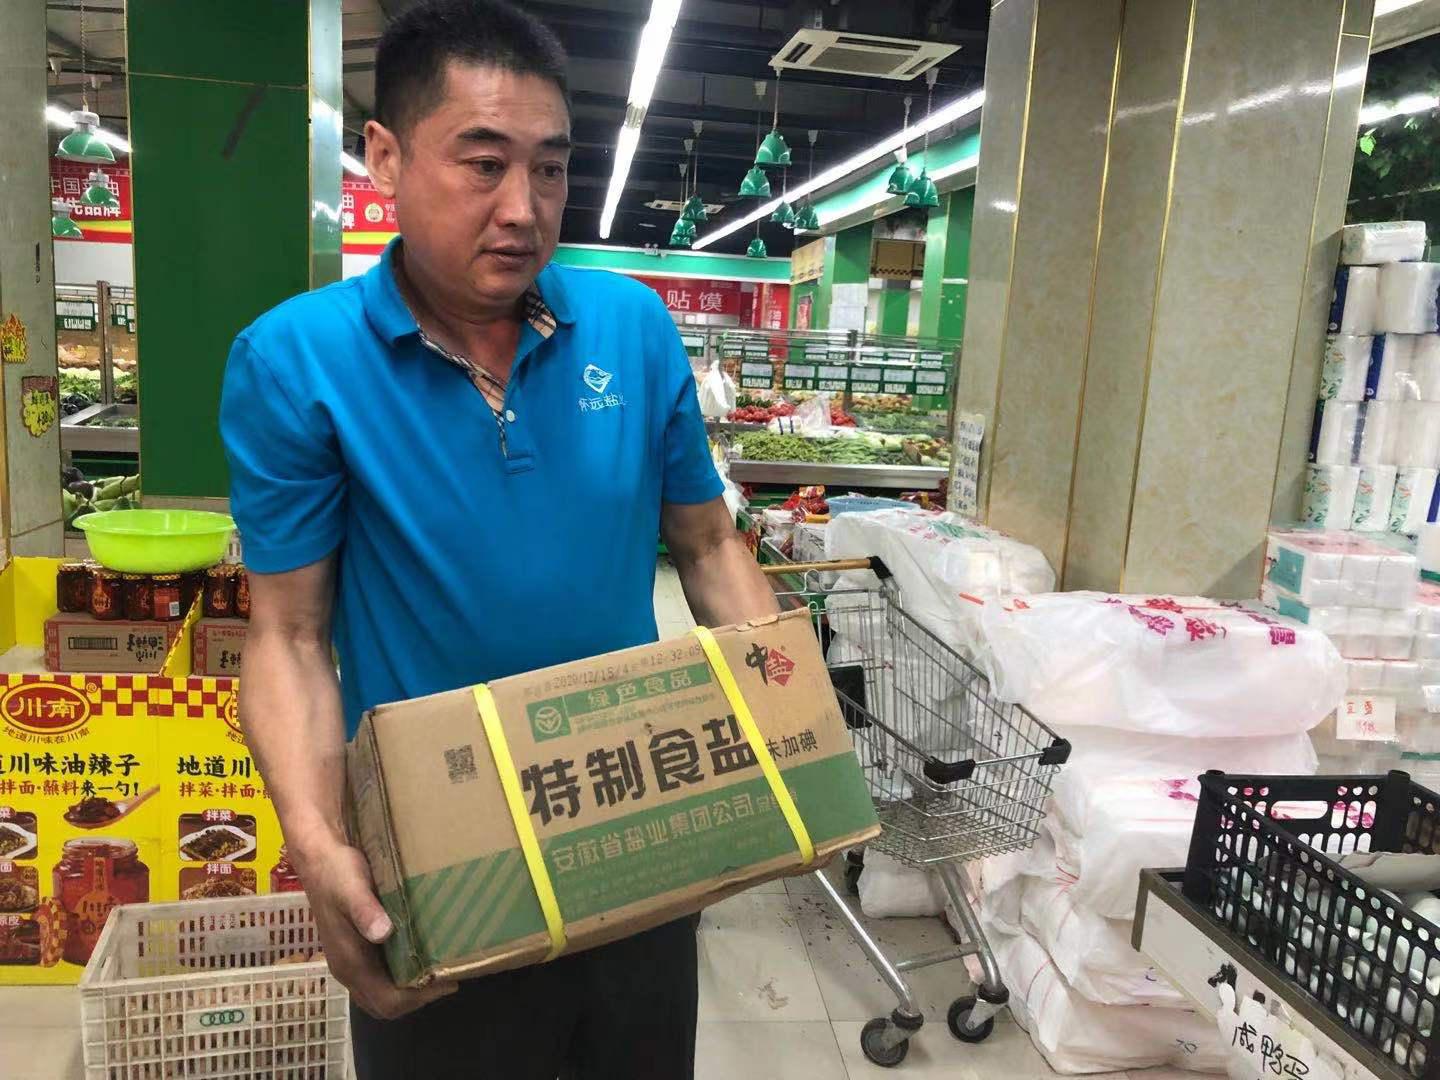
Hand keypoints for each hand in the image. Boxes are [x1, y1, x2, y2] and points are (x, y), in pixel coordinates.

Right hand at [296, 839, 456, 1019]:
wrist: (318, 859)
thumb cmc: (338, 872)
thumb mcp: (352, 887)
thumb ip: (365, 911)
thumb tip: (383, 933)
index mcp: (349, 963)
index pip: (387, 1001)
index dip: (418, 998)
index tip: (446, 981)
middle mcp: (348, 970)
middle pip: (384, 1005)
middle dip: (417, 999)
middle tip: (446, 977)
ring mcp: (349, 963)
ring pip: (380, 994)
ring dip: (409, 991)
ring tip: (437, 970)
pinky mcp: (353, 952)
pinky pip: (378, 979)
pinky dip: (400, 979)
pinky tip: (418, 956)